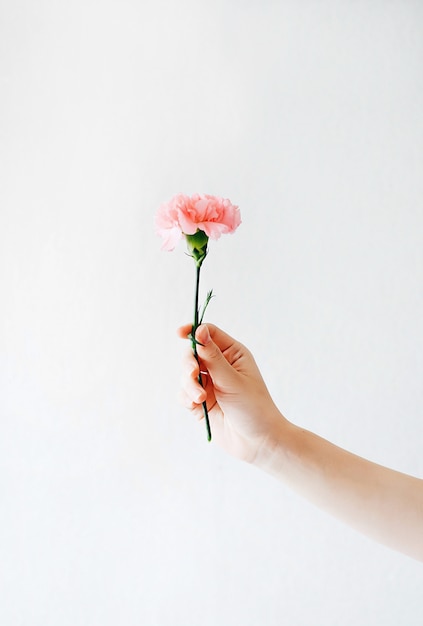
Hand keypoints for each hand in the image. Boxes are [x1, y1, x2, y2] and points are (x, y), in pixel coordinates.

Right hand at [178, 323, 285, 462]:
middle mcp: (220, 366)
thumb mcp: (233, 379)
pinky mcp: (201, 401)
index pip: (209, 334)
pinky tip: (197, 405)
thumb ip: (213, 357)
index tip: (180, 333)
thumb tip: (200, 331)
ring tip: (200, 399)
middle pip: (192, 353)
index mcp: (232, 354)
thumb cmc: (253, 407)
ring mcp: (209, 384)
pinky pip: (184, 393)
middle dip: (189, 364)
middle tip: (193, 374)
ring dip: (189, 385)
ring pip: (186, 374)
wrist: (257, 442)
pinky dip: (187, 397)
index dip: (194, 331)